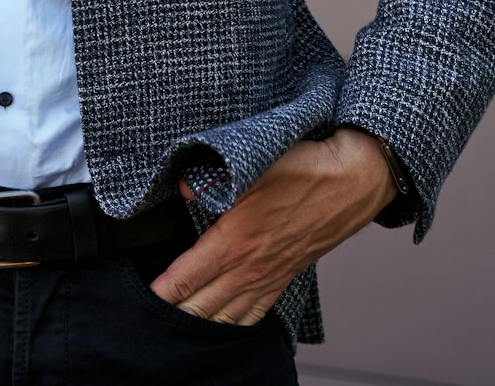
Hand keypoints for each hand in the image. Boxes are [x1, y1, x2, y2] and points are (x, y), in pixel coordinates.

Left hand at [152, 126, 397, 324]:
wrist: (353, 181)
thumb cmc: (304, 169)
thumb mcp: (250, 163)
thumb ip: (210, 178)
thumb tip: (181, 186)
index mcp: (234, 240)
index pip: (185, 278)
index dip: (160, 293)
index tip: (141, 299)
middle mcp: (250, 267)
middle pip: (201, 308)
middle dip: (174, 316)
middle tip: (149, 321)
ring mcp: (269, 277)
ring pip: (227, 317)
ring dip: (201, 325)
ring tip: (177, 331)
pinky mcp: (285, 277)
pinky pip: (256, 313)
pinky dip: (235, 325)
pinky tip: (223, 327)